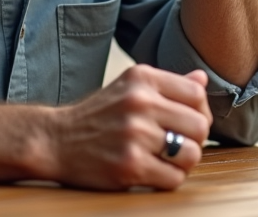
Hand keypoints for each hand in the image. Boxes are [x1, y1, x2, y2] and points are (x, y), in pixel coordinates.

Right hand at [46, 66, 211, 189]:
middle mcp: (140, 102)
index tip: (186, 123)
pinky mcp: (130, 166)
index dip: (200, 112)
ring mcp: (135, 135)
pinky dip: (169, 178)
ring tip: (167, 159)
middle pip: (199, 126)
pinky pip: (174, 178)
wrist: (54, 140)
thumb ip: (168, 84)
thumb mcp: (130, 87)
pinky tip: (153, 171)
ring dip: (184, 162)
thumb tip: (203, 79)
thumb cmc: (98, 114)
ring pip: (192, 154)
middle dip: (194, 140)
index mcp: (143, 78)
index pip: (197, 94)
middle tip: (179, 144)